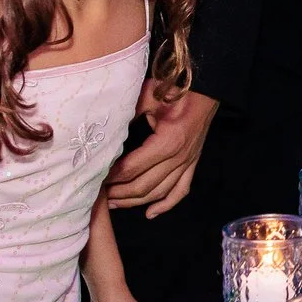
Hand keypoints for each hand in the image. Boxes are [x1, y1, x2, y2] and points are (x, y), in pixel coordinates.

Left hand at [106, 83, 212, 215]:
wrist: (206, 88)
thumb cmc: (176, 90)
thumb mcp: (147, 97)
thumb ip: (126, 116)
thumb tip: (104, 132)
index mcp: (167, 141)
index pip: (133, 168)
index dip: (112, 176)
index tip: (95, 177)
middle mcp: (179, 157)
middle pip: (144, 185)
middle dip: (119, 193)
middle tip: (100, 195)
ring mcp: (188, 162)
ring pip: (160, 192)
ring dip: (136, 201)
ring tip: (115, 203)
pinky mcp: (193, 163)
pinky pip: (180, 190)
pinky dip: (166, 205)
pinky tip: (150, 213)